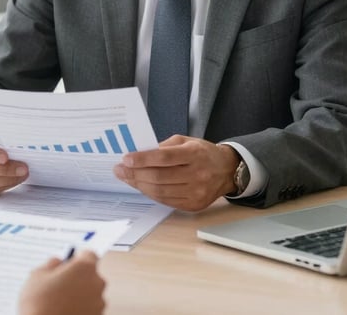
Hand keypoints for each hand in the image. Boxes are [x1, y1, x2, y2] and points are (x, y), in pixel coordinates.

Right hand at [18, 251, 105, 314]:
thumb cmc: (39, 305)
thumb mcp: (37, 275)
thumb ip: (51, 264)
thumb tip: (57, 262)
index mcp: (84, 268)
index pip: (89, 255)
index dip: (77, 258)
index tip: (68, 263)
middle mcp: (96, 284)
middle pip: (90, 274)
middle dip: (77, 277)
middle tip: (59, 283)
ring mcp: (98, 303)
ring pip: (90, 292)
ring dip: (79, 294)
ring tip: (59, 301)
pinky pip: (89, 308)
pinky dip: (80, 308)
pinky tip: (64, 311)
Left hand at [113, 136, 238, 211]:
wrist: (226, 170)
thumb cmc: (202, 152)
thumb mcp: (185, 141)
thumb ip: (163, 147)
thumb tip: (138, 155)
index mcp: (194, 154)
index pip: (164, 158)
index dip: (142, 159)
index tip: (126, 159)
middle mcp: (197, 174)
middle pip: (159, 177)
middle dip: (135, 174)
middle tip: (119, 170)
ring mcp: (196, 192)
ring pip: (160, 192)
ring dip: (139, 185)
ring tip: (127, 178)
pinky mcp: (194, 205)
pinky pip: (166, 201)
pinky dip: (151, 194)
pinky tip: (142, 186)